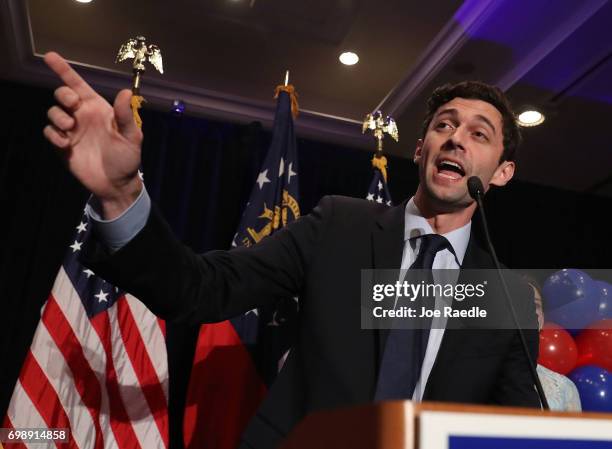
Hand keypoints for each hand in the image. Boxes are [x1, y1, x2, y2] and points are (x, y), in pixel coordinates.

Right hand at [43, 51, 142, 218]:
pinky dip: (54, 135)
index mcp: (98, 108)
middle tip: (73, 106)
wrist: (116, 183)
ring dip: (58, 116)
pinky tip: (66, 144)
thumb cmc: (127, 158)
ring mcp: (71, 130)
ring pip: (53, 112)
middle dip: (63, 95)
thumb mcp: (131, 137)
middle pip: (62, 94)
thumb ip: (126, 115)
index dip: (64, 70)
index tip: (50, 56)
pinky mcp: (62, 145)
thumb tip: (126, 92)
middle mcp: (82, 116)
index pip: (79, 84)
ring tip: (70, 129)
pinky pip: (49, 132)